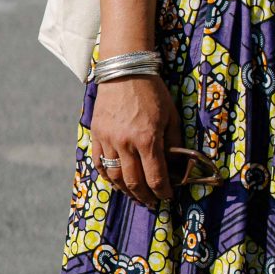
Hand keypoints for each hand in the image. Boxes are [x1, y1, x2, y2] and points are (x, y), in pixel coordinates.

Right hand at [89, 73, 176, 208]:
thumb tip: (178, 166)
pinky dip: (108, 176)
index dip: (163, 192)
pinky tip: (117, 181)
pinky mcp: (96, 135)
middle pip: (134, 182)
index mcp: (147, 139)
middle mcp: (125, 143)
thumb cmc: (152, 91)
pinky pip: (99, 163)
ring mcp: (108, 140)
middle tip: (153, 202)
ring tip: (136, 196)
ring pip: (115, 177)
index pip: (156, 177)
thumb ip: (174, 143)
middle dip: (145, 197)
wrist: (125, 71)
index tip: (168, 196)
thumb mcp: (171, 116)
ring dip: (126, 191)